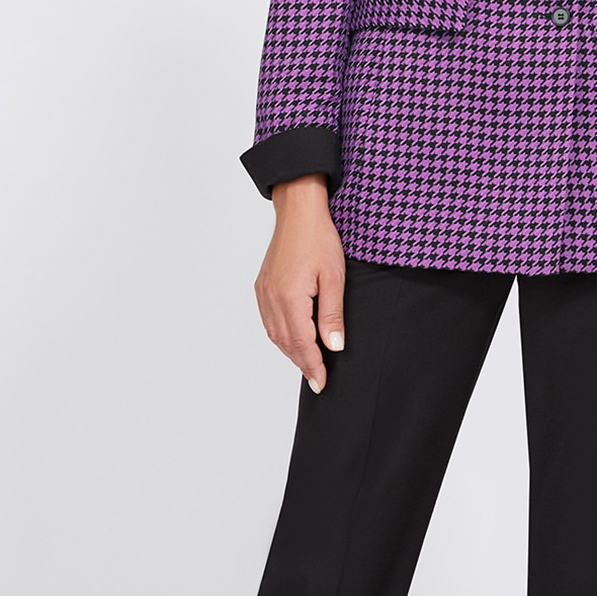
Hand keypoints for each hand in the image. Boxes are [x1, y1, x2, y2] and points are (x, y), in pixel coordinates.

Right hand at [254, 173, 346, 390]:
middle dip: (302, 363)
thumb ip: (332, 316)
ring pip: (275, 334)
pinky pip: (269, 320)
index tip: (321, 382)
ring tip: (308, 364)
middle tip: (317, 379)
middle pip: (285, 342)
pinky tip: (292, 340)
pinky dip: (281, 336)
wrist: (298, 213)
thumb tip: (334, 346)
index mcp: (290, 297)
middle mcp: (272, 298)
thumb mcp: (334, 278)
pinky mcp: (262, 287)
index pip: (301, 343)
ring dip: (290, 351)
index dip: (312, 365)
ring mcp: (264, 293)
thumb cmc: (319, 239)